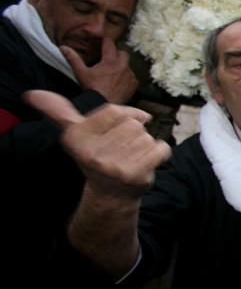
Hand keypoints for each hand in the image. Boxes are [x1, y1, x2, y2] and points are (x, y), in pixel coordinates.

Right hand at [24, 89, 170, 201]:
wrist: (110, 194)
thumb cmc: (96, 155)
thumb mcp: (75, 133)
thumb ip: (58, 111)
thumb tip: (31, 94)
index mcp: (76, 137)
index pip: (113, 111)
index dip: (124, 115)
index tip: (120, 126)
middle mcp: (92, 153)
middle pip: (133, 124)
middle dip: (133, 132)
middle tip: (122, 148)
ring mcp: (113, 166)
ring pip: (147, 136)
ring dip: (145, 144)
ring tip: (132, 156)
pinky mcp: (135, 175)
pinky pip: (161, 149)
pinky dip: (160, 153)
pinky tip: (146, 162)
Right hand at [61, 37, 137, 103]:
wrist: (103, 105)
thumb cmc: (92, 89)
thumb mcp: (81, 73)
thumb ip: (73, 58)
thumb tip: (63, 47)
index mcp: (110, 61)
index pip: (110, 44)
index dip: (106, 41)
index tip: (103, 41)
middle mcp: (123, 66)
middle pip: (123, 53)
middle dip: (116, 54)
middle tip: (108, 60)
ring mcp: (130, 75)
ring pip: (128, 65)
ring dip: (122, 67)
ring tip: (113, 73)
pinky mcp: (134, 85)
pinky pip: (133, 77)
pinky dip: (127, 78)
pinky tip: (119, 83)